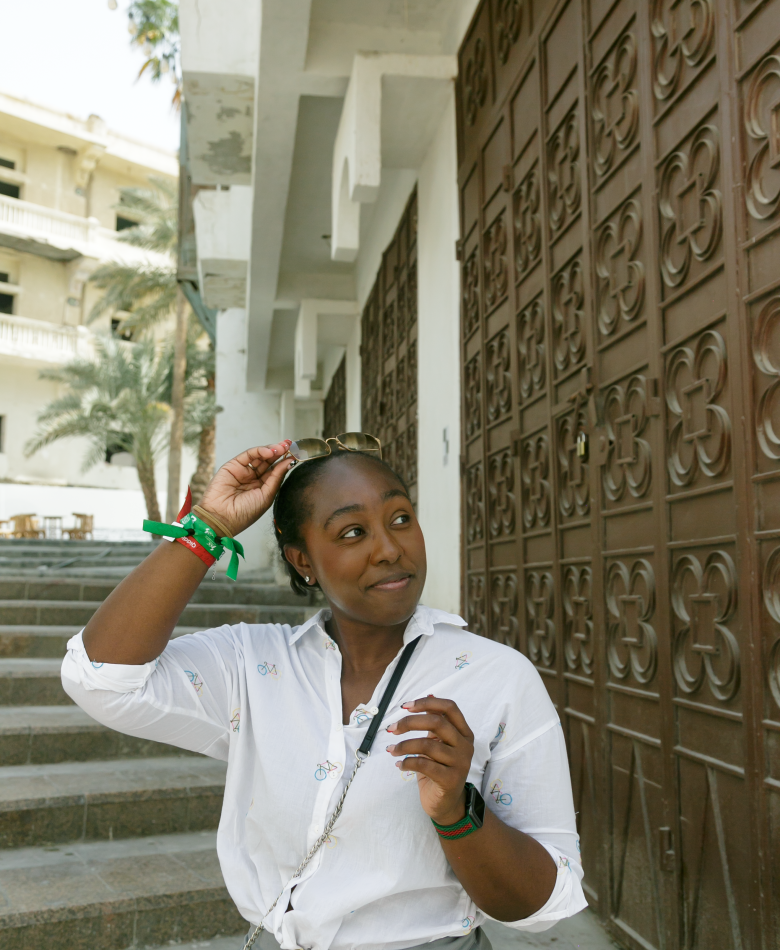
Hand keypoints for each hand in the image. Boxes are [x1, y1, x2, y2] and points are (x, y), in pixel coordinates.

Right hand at [198, 441, 293, 536]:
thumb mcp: (266, 496)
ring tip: (283, 447)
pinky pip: (249, 455)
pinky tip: (270, 451)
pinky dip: (260, 451)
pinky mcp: (233, 465)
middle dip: (280, 452)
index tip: (296, 454)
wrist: (221, 517)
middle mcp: (253, 479)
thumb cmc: (244, 513)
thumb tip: (289, 462)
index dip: (285, 462)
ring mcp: (244, 471)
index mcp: (262, 488)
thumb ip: (277, 477)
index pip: (276, 471)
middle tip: (291, 445)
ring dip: (272, 450)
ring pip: (260, 456)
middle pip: (269, 461)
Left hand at [386, 697, 474, 824]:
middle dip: (409, 722)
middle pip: (436, 723)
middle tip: (391, 728)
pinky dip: (407, 762)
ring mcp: (461, 763)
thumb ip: (435, 722)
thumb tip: (429, 694)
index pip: (450, 707)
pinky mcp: (451, 780)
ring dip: (403, 745)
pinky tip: (399, 764)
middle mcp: (465, 745)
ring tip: (391, 750)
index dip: (427, 703)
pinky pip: (424, 765)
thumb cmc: (439, 768)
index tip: (405, 706)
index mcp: (464, 732)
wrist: (446, 803)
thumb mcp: (438, 742)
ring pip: (427, 745)